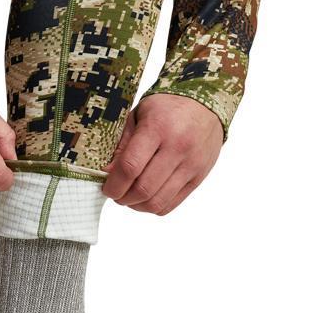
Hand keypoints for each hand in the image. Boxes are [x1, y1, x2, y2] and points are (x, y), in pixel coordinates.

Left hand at [102, 94, 222, 214]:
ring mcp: (191, 164)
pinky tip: (146, 197)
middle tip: (116, 193)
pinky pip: (171, 204)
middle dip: (122, 198)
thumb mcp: (138, 115)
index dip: (114, 184)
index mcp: (158, 128)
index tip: (106, 187)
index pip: (131, 166)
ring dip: (137, 205)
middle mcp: (177, 147)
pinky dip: (153, 207)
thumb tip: (108, 173)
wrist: (206, 106)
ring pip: (157, 202)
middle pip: (143, 189)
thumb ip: (122, 144)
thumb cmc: (167, 109)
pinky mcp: (198, 177)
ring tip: (129, 197)